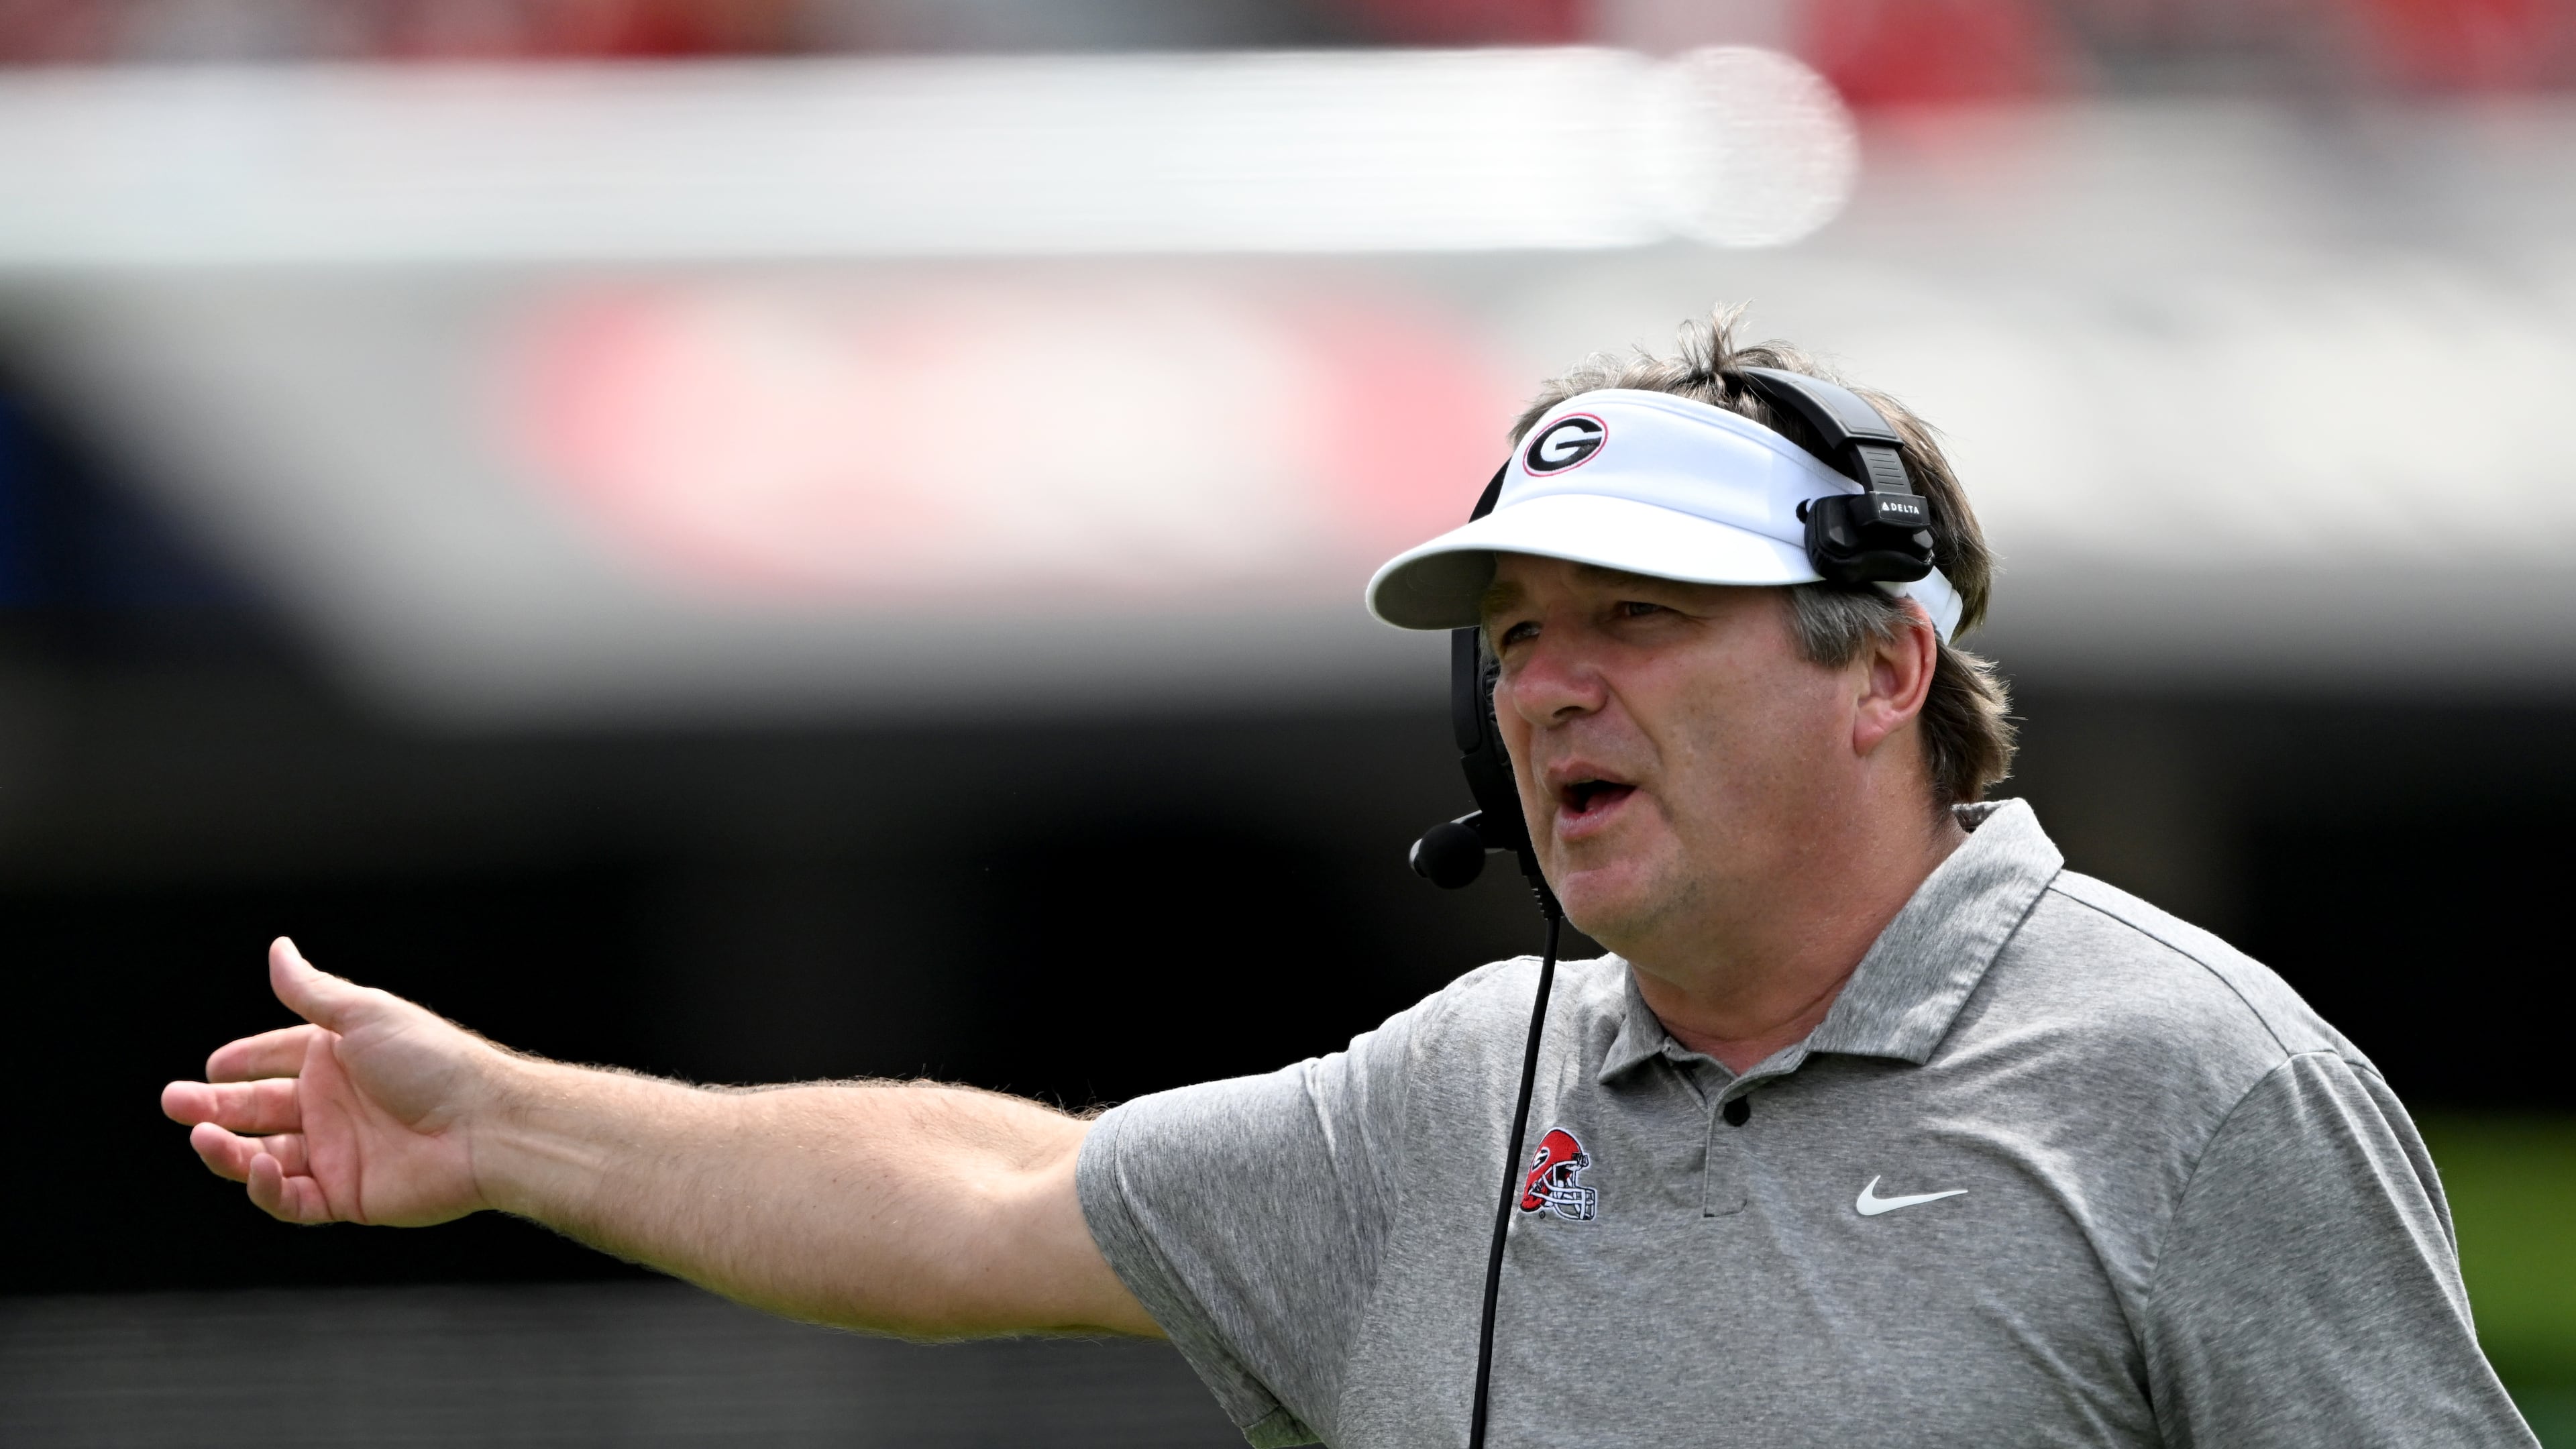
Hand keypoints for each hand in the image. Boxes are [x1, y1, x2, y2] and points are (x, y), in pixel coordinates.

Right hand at [162, 938, 509, 1225]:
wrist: (484, 1124)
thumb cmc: (432, 1061)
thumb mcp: (364, 1015)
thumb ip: (312, 991)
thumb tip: (277, 948)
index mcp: (337, 1059)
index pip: (274, 1060)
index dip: (240, 1064)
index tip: (207, 1066)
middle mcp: (334, 1106)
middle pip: (258, 1109)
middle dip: (213, 1107)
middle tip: (174, 1103)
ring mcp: (337, 1153)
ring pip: (263, 1155)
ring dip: (227, 1148)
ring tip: (202, 1135)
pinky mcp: (346, 1196)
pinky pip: (291, 1199)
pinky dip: (265, 1187)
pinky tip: (254, 1166)